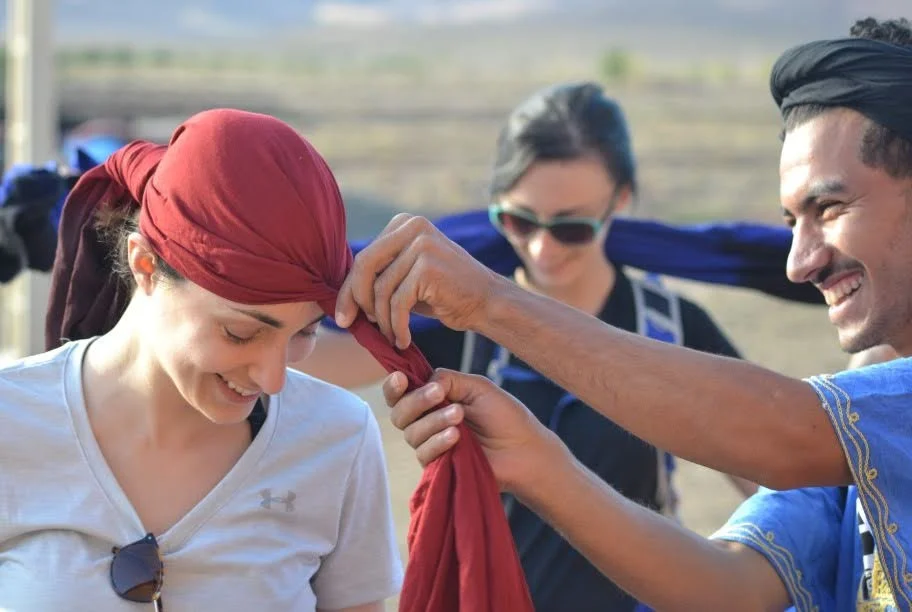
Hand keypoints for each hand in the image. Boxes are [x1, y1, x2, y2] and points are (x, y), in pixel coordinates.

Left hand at [335, 214, 505, 348]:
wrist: (487, 302)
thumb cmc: (445, 293)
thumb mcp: (408, 276)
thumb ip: (380, 275)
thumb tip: (340, 293)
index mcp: (404, 224)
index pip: (364, 257)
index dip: (349, 289)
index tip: (343, 316)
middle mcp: (412, 227)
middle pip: (365, 266)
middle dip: (355, 300)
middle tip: (351, 326)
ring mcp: (422, 244)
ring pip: (381, 290)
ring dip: (382, 320)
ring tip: (392, 336)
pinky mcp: (428, 267)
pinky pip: (398, 304)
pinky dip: (397, 327)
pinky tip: (403, 340)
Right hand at [383, 368, 567, 495]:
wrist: (524, 450)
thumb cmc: (505, 416)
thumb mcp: (477, 387)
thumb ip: (448, 379)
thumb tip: (422, 380)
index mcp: (434, 399)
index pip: (401, 392)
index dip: (394, 386)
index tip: (402, 379)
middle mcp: (427, 421)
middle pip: (399, 413)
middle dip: (416, 401)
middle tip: (439, 394)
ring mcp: (431, 444)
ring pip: (411, 432)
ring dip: (434, 421)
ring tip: (460, 416)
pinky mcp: (438, 466)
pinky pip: (424, 453)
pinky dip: (438, 441)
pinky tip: (456, 437)